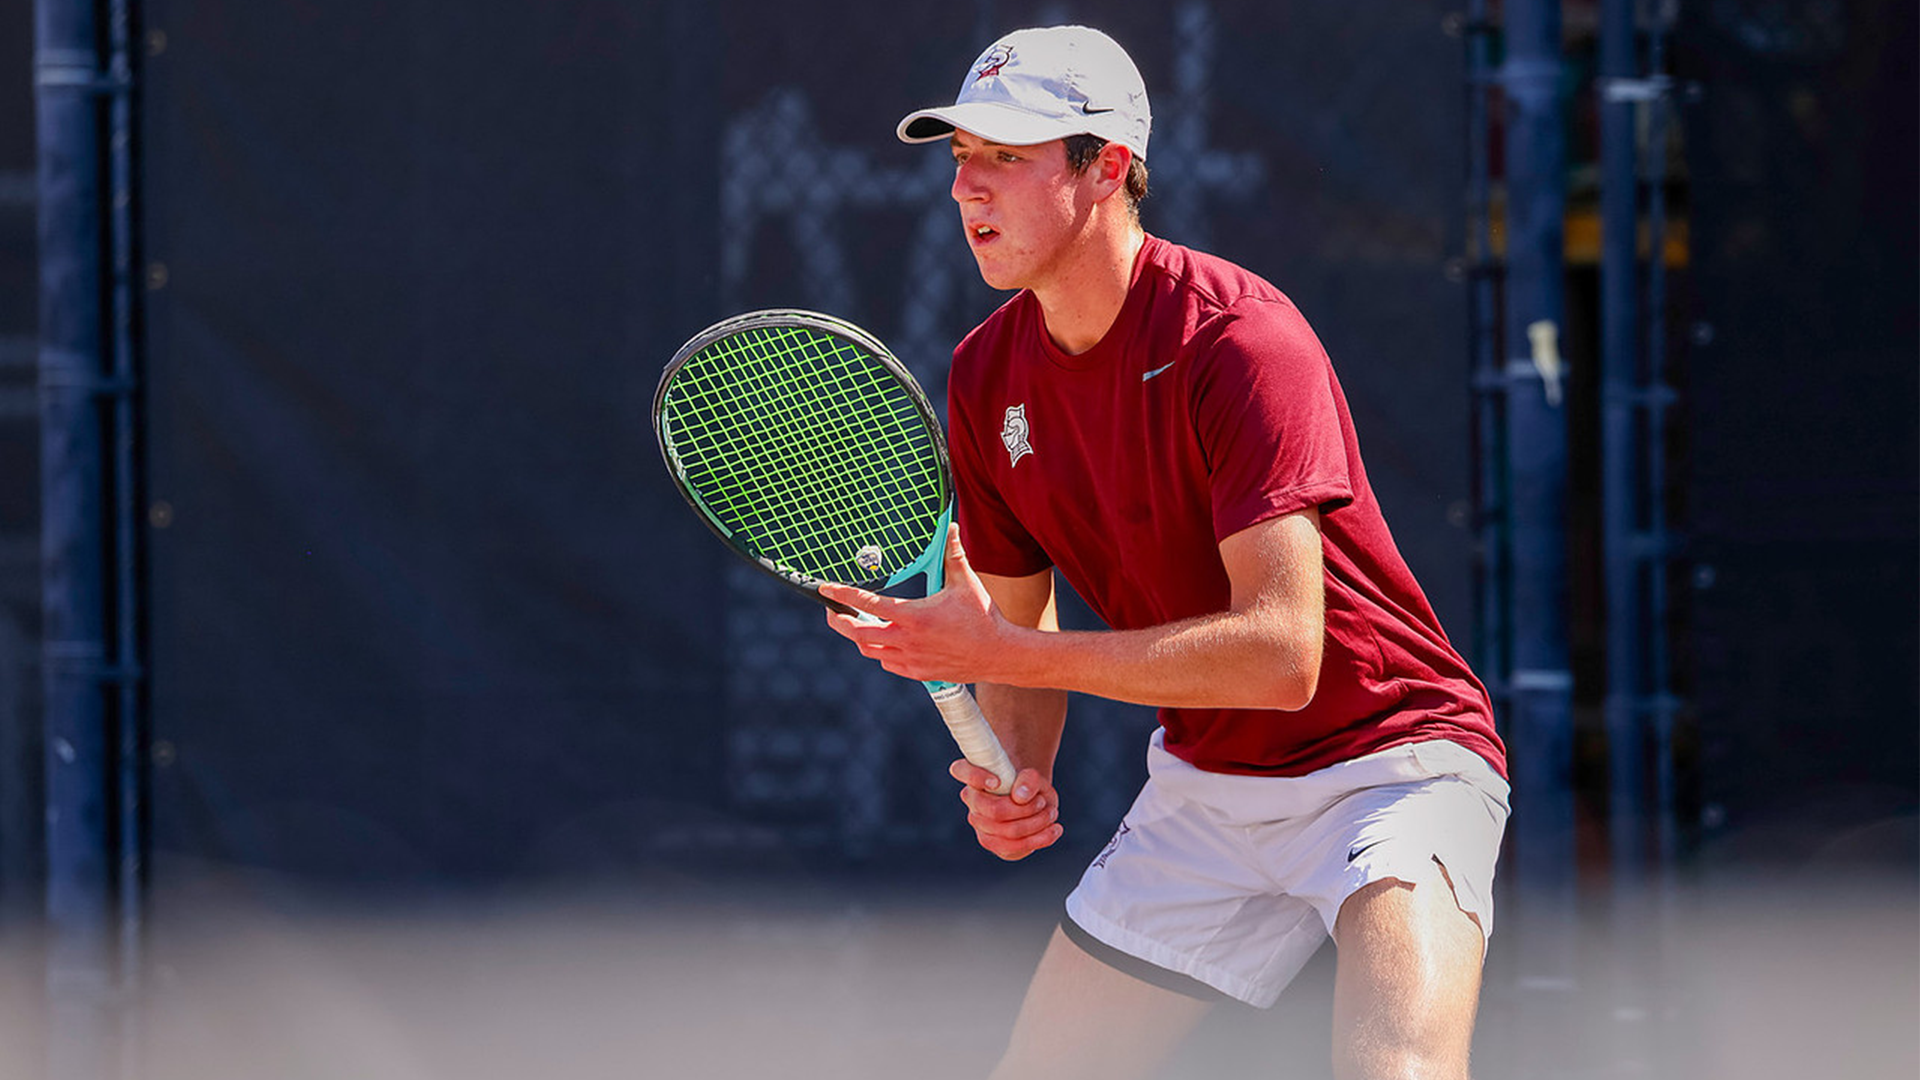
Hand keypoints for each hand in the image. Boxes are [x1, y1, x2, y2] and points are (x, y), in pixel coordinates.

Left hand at [820, 524, 1011, 684]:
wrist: (999, 654)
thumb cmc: (983, 617)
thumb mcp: (965, 582)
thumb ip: (953, 554)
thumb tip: (949, 527)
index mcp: (913, 616)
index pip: (867, 603)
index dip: (842, 594)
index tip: (826, 589)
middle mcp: (907, 640)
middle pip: (857, 634)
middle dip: (839, 621)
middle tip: (832, 611)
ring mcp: (911, 660)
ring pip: (869, 651)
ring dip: (859, 637)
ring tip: (857, 623)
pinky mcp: (918, 673)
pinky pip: (887, 664)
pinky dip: (880, 652)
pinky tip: (884, 641)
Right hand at [951, 759, 1062, 860]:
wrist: (1031, 798)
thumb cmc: (1027, 783)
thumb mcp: (1034, 776)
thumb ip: (1029, 779)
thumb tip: (1020, 796)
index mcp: (974, 774)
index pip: (962, 770)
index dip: (976, 777)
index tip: (997, 782)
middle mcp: (972, 800)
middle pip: (995, 811)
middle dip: (1026, 810)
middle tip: (1043, 802)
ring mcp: (979, 823)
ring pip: (1007, 832)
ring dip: (1036, 825)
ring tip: (1051, 814)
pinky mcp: (991, 842)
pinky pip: (1012, 848)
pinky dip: (1038, 840)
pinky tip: (1054, 830)